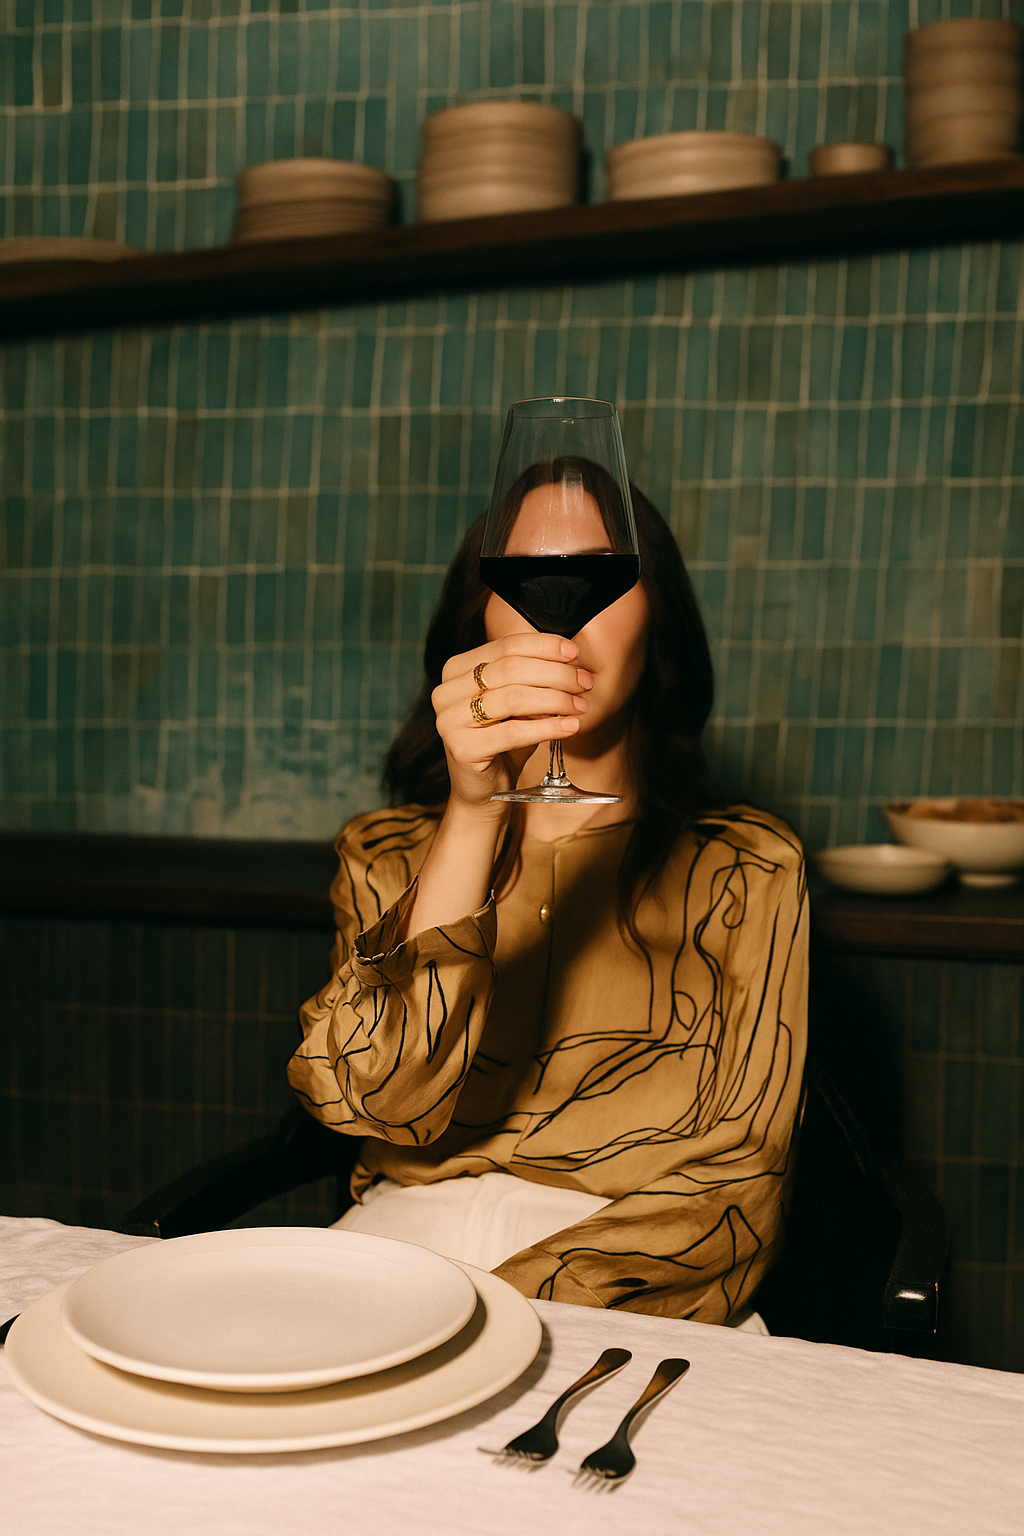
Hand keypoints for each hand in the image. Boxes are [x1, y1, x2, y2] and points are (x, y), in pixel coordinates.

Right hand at [431, 633, 593, 810]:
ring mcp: (449, 720)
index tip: (574, 653)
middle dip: (556, 674)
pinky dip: (547, 727)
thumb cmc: (504, 743)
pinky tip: (570, 726)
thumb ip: (535, 679)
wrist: (485, 790)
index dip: (544, 646)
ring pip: (513, 698)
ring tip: (581, 705)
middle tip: (584, 682)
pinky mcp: (462, 748)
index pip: (506, 646)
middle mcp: (446, 692)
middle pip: (511, 669)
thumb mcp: (520, 704)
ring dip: (556, 699)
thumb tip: (571, 662)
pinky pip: (513, 732)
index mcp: (457, 671)